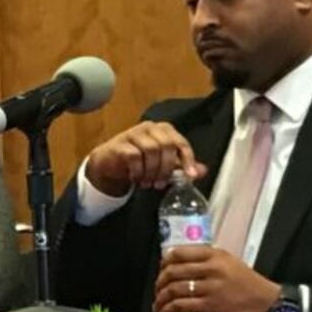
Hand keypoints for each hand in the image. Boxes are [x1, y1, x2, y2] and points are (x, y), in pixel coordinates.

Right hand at [85, 122, 206, 196]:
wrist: (109, 164)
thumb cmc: (138, 161)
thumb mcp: (162, 165)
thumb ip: (181, 166)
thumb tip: (202, 171)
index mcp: (164, 130)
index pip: (181, 142)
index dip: (188, 159)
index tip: (191, 176)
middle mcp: (150, 127)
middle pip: (167, 145)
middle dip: (166, 168)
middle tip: (161, 184)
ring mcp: (134, 133)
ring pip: (151, 150)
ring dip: (152, 171)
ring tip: (149, 183)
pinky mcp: (120, 143)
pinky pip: (134, 156)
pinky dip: (138, 171)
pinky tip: (137, 179)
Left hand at [153, 245, 280, 311]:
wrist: (268, 304)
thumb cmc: (247, 284)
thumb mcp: (230, 263)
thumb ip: (207, 261)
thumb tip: (177, 265)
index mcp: (215, 255)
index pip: (179, 252)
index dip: (164, 262)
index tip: (161, 270)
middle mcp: (212, 268)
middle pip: (173, 271)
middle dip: (160, 283)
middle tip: (157, 291)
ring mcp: (211, 287)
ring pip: (174, 289)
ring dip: (161, 298)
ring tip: (159, 305)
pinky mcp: (211, 306)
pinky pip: (181, 305)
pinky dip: (169, 310)